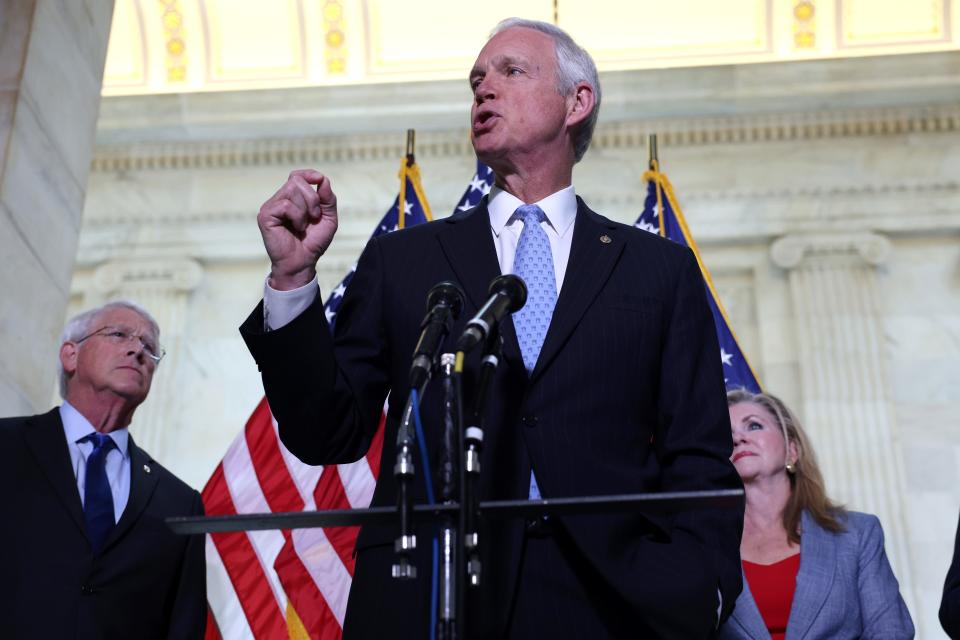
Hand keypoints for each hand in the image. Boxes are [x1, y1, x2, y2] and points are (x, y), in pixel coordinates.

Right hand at [257, 169, 337, 289]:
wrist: (303, 263)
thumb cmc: (313, 242)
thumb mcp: (328, 219)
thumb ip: (328, 199)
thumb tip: (323, 180)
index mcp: (291, 199)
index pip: (296, 176)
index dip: (308, 174)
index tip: (320, 179)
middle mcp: (278, 200)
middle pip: (297, 181)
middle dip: (312, 198)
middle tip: (314, 216)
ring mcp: (270, 207)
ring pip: (292, 190)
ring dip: (306, 209)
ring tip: (303, 225)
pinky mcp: (265, 216)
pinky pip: (286, 205)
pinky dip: (297, 217)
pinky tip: (296, 228)